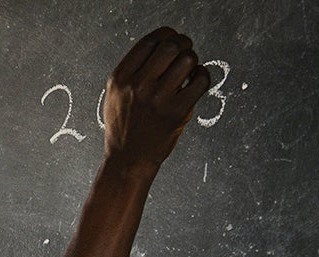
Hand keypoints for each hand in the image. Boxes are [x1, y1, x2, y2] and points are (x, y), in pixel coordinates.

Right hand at [103, 27, 210, 169]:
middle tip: (186, 50)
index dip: (167, 34)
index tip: (173, 39)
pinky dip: (202, 76)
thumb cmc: (124, 127)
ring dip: (193, 60)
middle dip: (183, 43)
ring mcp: (158, 100)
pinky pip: (200, 80)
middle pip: (170, 46)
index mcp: (121, 78)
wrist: (128, 160)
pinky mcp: (177, 112)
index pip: (150, 41)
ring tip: (189, 69)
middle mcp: (138, 86)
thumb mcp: (115, 95)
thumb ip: (133, 70)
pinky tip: (196, 81)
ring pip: (187, 60)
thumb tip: (161, 45)